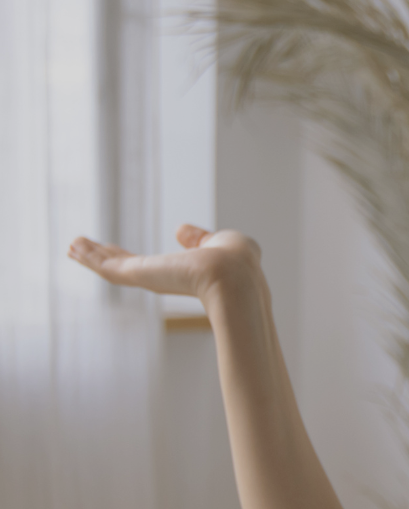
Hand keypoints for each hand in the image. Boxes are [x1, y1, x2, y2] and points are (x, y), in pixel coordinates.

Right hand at [68, 225, 261, 303]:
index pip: (153, 265)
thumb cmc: (237, 262)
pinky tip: (75, 247)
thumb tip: (181, 230)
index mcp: (184, 272)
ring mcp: (149, 278)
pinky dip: (89, 256)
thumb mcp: (220, 241)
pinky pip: (107, 266)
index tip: (115, 251)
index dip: (134, 256)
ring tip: (72, 245)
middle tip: (82, 249)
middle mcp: (164, 278)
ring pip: (113, 268)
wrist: (234, 277)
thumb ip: (200, 238)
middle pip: (127, 267)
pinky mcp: (138, 274)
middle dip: (105, 258)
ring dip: (91, 255)